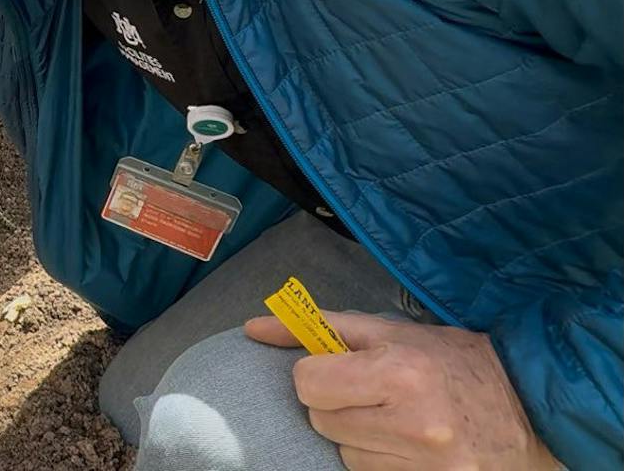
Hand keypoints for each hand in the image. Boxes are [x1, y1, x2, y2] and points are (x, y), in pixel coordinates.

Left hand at [244, 311, 559, 470]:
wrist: (529, 407)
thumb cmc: (453, 362)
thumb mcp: (389, 332)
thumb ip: (318, 327)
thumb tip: (254, 328)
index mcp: (400, 375)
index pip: (307, 384)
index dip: (318, 375)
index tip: (343, 371)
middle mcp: (414, 425)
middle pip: (322, 420)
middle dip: (339, 405)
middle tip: (376, 394)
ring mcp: (427, 466)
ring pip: (344, 453)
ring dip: (359, 437)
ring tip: (397, 419)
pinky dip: (380, 460)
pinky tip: (407, 444)